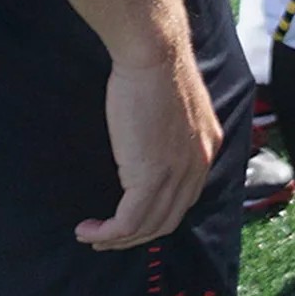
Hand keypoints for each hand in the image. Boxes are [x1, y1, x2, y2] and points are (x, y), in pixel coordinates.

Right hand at [75, 51, 218, 249]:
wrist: (154, 56)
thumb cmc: (155, 72)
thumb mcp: (173, 110)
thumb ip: (168, 135)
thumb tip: (147, 150)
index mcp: (206, 147)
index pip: (186, 197)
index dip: (156, 214)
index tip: (129, 218)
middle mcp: (199, 164)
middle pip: (169, 219)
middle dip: (136, 236)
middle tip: (107, 237)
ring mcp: (178, 172)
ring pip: (149, 226)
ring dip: (117, 239)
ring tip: (93, 236)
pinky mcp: (152, 175)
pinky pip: (130, 221)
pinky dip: (107, 232)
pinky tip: (88, 229)